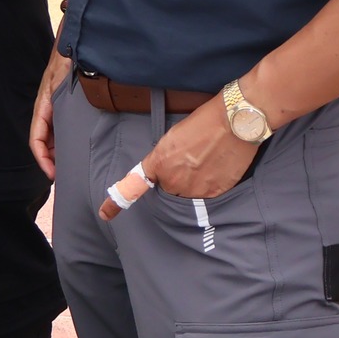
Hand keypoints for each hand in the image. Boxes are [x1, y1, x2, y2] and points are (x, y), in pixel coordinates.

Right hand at [30, 48, 73, 179]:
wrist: (75, 43)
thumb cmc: (67, 60)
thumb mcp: (62, 83)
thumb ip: (60, 104)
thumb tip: (63, 127)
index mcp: (44, 107)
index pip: (37, 139)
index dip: (43, 158)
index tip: (53, 174)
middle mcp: (49, 109)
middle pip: (46, 141)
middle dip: (52, 160)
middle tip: (66, 177)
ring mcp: (59, 108)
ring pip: (55, 136)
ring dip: (60, 151)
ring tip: (74, 166)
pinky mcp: (69, 106)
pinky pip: (65, 128)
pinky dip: (69, 140)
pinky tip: (81, 147)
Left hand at [107, 98, 259, 216]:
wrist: (233, 123)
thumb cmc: (202, 124)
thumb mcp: (172, 138)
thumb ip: (163, 159)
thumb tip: (166, 171)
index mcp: (158, 163)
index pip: (133, 186)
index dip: (116, 203)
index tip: (105, 214)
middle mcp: (172, 181)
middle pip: (168, 189)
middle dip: (175, 179)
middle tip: (191, 160)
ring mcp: (193, 190)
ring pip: (186, 195)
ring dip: (192, 184)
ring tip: (206, 162)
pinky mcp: (213, 194)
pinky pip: (205, 196)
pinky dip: (210, 185)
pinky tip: (217, 168)